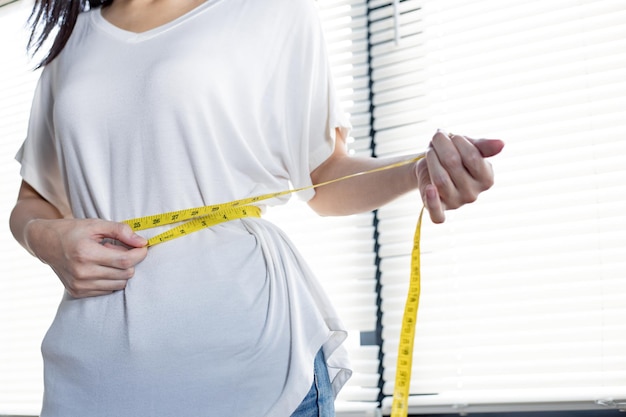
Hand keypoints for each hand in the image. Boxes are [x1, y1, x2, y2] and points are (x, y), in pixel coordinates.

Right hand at [26, 218, 147, 297]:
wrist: (46, 243)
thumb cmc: (73, 231)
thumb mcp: (96, 224)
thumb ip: (121, 231)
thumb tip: (142, 242)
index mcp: (86, 253)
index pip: (125, 261)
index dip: (139, 254)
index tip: (143, 247)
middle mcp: (82, 273)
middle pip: (125, 274)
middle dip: (130, 261)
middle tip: (120, 249)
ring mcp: (79, 285)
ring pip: (119, 284)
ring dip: (121, 271)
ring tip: (109, 258)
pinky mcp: (78, 292)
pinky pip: (108, 290)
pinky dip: (111, 279)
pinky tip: (102, 267)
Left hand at [416, 130, 504, 222]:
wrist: (429, 168)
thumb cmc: (453, 155)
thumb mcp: (468, 147)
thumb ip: (483, 146)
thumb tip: (501, 144)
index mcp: (486, 179)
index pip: (473, 156)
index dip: (458, 141)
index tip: (451, 135)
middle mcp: (473, 194)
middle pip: (453, 164)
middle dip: (442, 146)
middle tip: (436, 138)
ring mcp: (456, 203)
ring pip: (441, 179)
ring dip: (432, 160)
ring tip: (430, 151)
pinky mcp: (440, 210)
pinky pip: (437, 213)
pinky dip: (432, 202)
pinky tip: (429, 188)